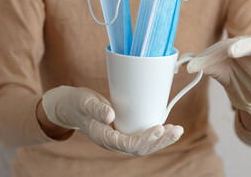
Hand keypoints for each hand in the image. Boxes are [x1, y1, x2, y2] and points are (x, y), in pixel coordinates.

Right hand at [41, 86, 182, 155]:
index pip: (128, 144)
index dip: (145, 138)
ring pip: (143, 146)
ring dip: (160, 140)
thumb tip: (110, 115)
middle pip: (140, 149)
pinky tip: (165, 128)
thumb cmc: (78, 103)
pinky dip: (155, 135)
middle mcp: (114, 142)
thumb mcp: (84, 102)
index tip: (159, 128)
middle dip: (159, 141)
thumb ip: (95, 109)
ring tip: (176, 131)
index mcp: (104, 137)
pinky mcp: (124, 132)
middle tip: (177, 130)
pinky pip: (141, 138)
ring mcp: (119, 138)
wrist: (73, 108)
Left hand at [187, 35, 250, 115]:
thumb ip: (203, 66)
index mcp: (240, 47)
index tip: (211, 57)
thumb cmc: (231, 77)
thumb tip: (184, 65)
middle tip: (232, 51)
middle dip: (244, 46)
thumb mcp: (216, 72)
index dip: (223, 49)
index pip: (233, 43)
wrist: (242, 96)